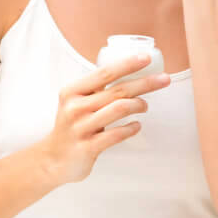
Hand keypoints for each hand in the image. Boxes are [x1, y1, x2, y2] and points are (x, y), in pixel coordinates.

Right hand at [38, 55, 170, 184]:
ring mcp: (81, 128)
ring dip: (139, 105)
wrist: (53, 159)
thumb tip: (130, 74)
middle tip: (164, 79)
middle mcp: (76, 107)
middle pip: (118, 90)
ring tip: (145, 106)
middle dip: (145, 83)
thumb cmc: (72, 126)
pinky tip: (137, 126)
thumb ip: (97, 90)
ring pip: (120, 108)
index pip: (105, 72)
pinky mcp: (88, 147)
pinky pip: (117, 134)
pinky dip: (131, 128)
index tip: (146, 58)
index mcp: (73, 91)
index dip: (128, 64)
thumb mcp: (76, 102)